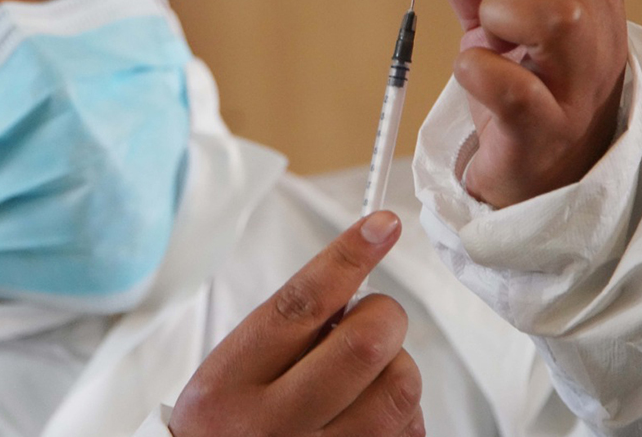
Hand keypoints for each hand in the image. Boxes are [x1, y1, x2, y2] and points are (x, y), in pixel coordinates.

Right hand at [169, 212, 424, 436]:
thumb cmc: (230, 424)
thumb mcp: (231, 374)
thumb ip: (285, 332)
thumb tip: (355, 285)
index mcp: (230, 384)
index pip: (300, 306)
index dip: (347, 257)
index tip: (381, 225)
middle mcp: (274, 426)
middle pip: (363, 345)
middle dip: (384, 317)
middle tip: (375, 320)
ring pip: (400, 387)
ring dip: (398, 367)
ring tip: (369, 377)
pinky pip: (411, 430)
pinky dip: (404, 413)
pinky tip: (373, 415)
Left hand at [383, 0, 627, 207]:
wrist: (544, 183)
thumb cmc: (527, 94)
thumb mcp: (499, 25)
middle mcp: (596, 30)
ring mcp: (578, 83)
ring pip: (552, 15)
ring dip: (497, 16)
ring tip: (488, 43)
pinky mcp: (547, 131)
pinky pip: (511, 89)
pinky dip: (477, 74)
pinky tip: (474, 80)